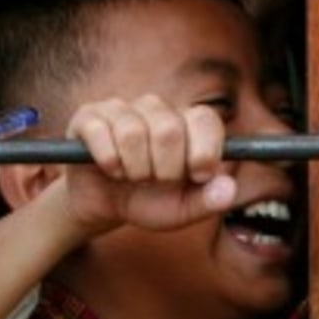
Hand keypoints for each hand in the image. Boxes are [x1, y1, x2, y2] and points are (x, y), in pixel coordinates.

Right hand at [57, 95, 236, 236]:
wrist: (104, 206)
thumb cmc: (148, 201)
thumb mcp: (182, 210)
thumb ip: (209, 201)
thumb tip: (229, 188)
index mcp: (187, 123)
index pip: (205, 119)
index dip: (204, 151)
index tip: (197, 177)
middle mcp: (157, 108)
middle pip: (169, 130)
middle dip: (165, 170)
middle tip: (157, 182)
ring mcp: (121, 108)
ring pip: (133, 132)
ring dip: (135, 169)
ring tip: (133, 177)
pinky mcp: (89, 116)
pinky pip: (100, 132)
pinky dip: (108, 161)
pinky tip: (110, 170)